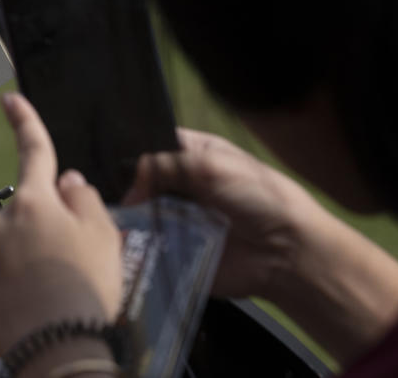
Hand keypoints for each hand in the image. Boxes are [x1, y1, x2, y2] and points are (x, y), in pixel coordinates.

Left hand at [0, 93, 121, 357]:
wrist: (60, 352)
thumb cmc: (86, 292)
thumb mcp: (104, 237)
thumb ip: (85, 199)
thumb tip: (68, 184)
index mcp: (34, 202)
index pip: (33, 150)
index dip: (24, 120)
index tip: (10, 100)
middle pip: (22, 214)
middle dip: (40, 229)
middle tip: (66, 261)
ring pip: (5, 250)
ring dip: (24, 262)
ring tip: (52, 291)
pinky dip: (10, 291)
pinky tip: (32, 307)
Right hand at [123, 128, 321, 299]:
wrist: (286, 251)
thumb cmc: (259, 196)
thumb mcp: (210, 164)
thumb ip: (164, 164)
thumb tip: (129, 188)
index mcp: (192, 154)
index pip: (151, 145)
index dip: (132, 151)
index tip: (112, 161)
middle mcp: (182, 185)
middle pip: (140, 182)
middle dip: (127, 189)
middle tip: (110, 195)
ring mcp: (177, 219)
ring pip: (139, 215)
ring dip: (129, 219)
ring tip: (114, 221)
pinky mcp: (176, 251)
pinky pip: (147, 247)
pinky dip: (135, 246)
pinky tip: (123, 243)